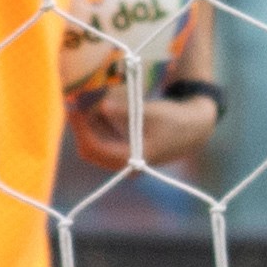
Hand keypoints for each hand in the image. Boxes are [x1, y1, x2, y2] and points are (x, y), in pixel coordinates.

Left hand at [70, 76, 217, 176]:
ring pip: (94, 145)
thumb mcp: (153, 112)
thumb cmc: (175, 120)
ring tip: (83, 102)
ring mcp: (124, 160)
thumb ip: (127, 111)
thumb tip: (102, 106)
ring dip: (87, 126)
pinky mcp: (125, 152)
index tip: (73, 107)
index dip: (80, 127)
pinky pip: (102, 141)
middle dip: (80, 127)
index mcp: (131, 159)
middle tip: (73, 103)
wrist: (194, 129)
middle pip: (90, 150)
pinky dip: (96, 126)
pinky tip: (96, 109)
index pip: (94, 148)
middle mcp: (124, 164)